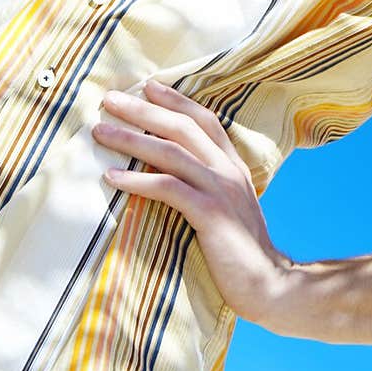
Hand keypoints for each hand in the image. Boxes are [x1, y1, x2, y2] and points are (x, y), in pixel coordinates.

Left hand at [91, 79, 291, 324]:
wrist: (270, 285)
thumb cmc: (241, 252)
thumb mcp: (229, 207)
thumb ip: (208, 186)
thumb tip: (172, 175)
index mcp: (232, 166)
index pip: (204, 119)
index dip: (176, 99)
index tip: (148, 85)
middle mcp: (227, 170)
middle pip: (182, 127)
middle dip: (144, 110)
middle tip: (110, 99)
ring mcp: (220, 190)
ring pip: (171, 151)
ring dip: (131, 138)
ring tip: (101, 132)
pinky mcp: (211, 214)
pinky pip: (169, 188)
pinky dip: (138, 179)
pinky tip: (112, 177)